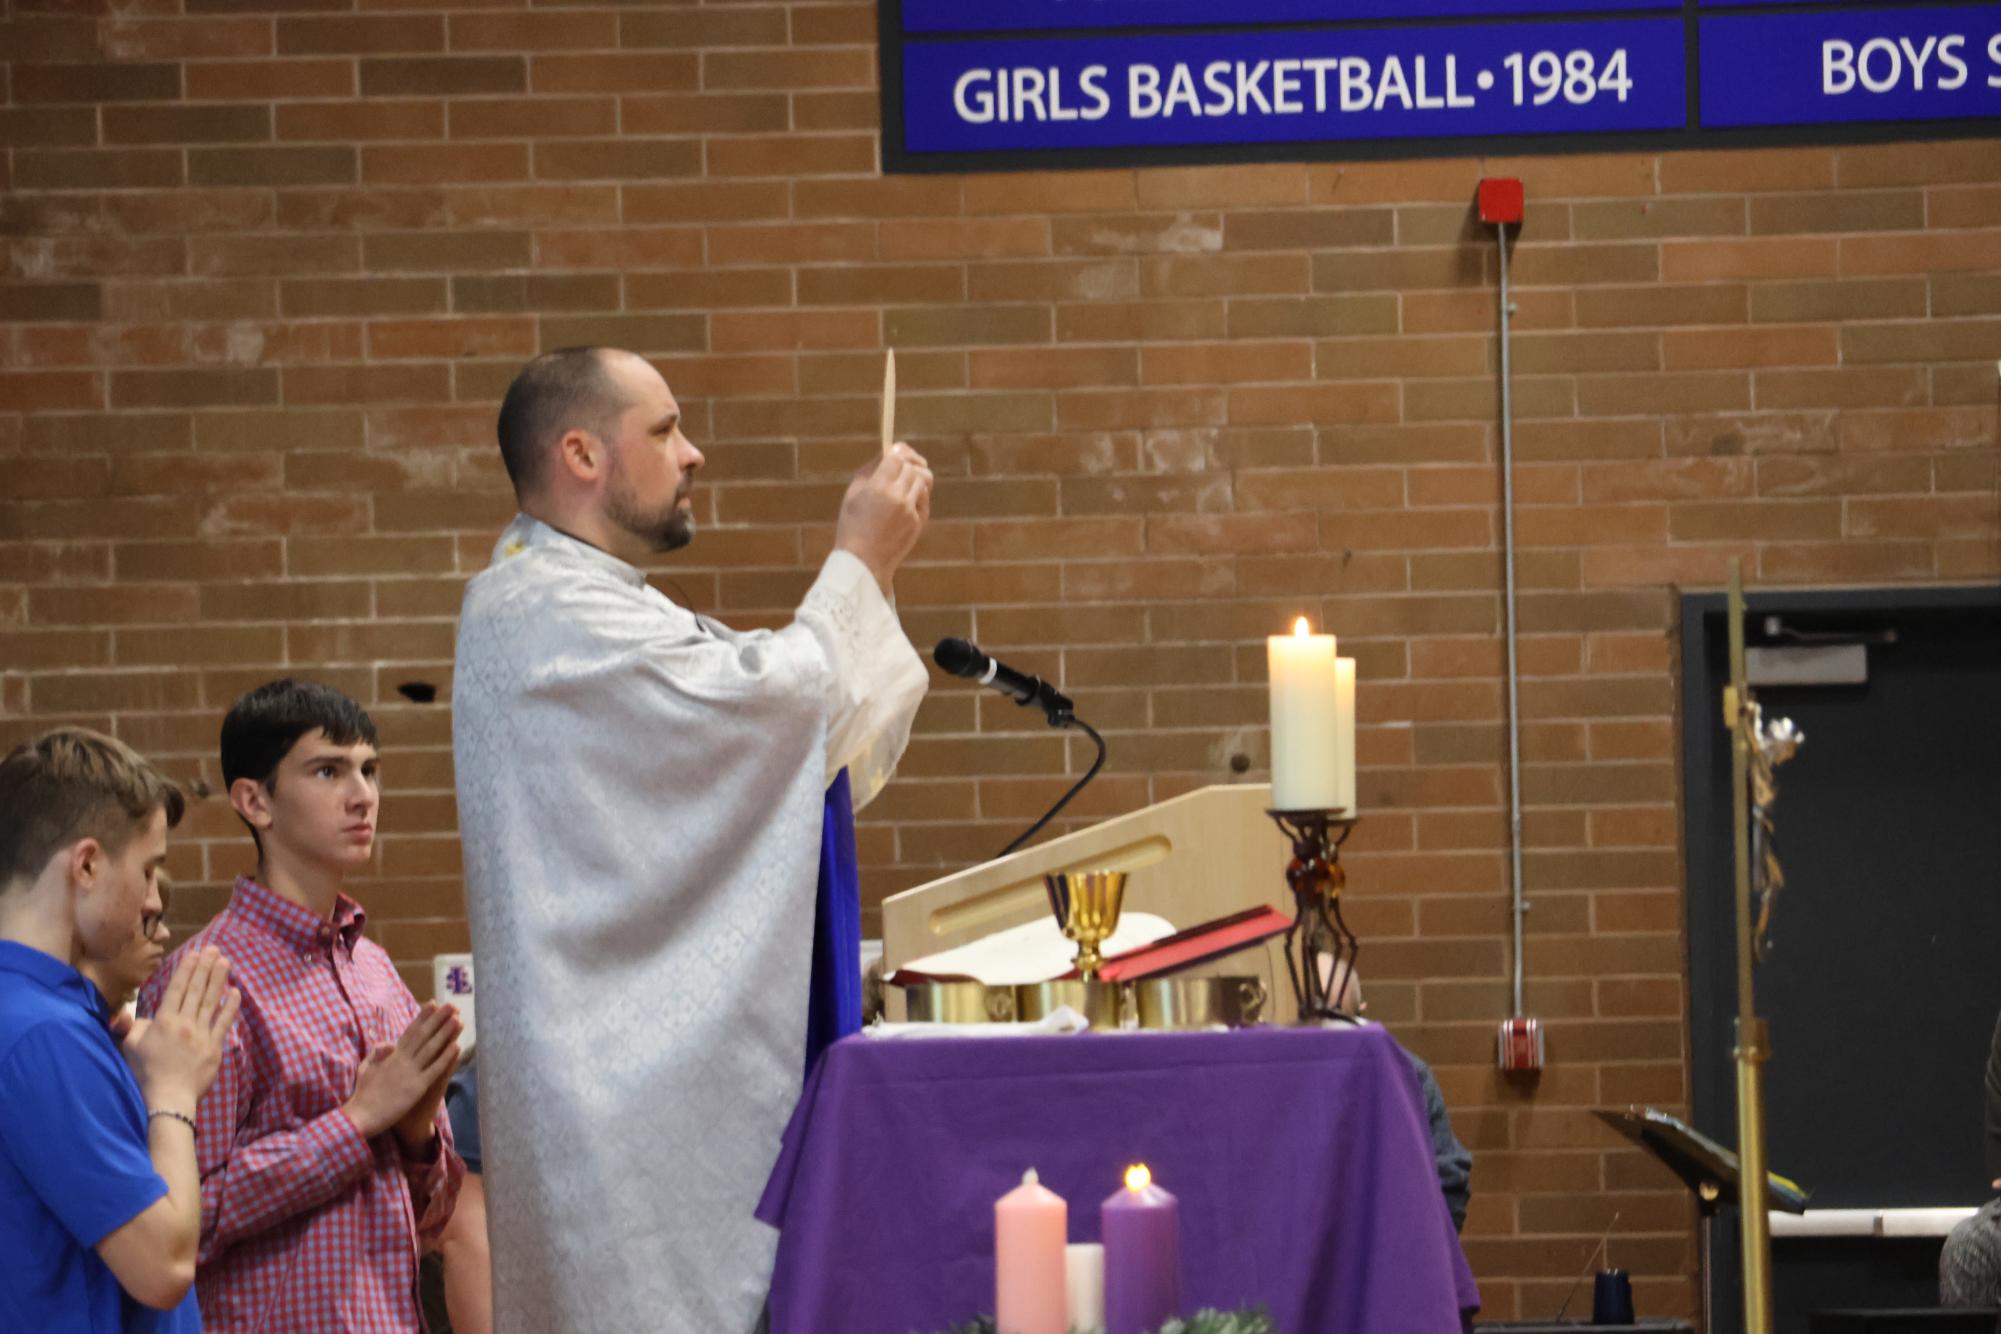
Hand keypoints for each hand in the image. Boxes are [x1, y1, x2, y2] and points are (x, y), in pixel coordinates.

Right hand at [122, 947, 239, 1114]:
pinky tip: (235, 992)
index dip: (187, 969)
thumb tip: (124, 1012)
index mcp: (163, 1021)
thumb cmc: (144, 1073)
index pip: (177, 989)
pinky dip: (230, 1006)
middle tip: (214, 949)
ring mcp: (201, 1034)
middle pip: (196, 990)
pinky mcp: (214, 1047)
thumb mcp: (130, 1047)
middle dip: (205, 968)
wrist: (167, 1098)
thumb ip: (130, 1026)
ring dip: (219, 980)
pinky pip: (224, 1022)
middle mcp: (184, 1023)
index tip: (196, 954)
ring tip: (225, 962)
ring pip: (211, 1002)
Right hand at [343, 1003, 459, 1140]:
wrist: (361, 1115)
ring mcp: (410, 1073)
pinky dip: (446, 1058)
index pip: (409, 1032)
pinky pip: (434, 1070)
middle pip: (423, 1036)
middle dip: (437, 1019)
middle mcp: (402, 1060)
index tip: (432, 1004)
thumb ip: (377, 1053)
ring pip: (431, 1049)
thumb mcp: (365, 1068)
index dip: (422, 1017)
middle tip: (451, 1005)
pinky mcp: (417, 1087)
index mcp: (391, 1055)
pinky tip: (457, 1047)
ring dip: (445, 1033)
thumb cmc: (363, 1094)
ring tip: (458, 1019)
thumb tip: (389, 1043)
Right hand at [834, 443, 931, 593]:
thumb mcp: (853, 493)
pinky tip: (908, 497)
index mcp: (878, 487)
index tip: (897, 450)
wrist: (863, 561)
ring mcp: (911, 510)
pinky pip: (924, 499)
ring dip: (916, 477)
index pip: (898, 457)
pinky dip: (918, 494)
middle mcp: (898, 496)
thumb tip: (887, 452)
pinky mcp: (919, 522)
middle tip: (906, 461)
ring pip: (924, 481)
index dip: (899, 451)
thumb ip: (870, 470)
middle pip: (914, 467)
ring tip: (907, 479)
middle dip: (910, 462)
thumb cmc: (852, 525)